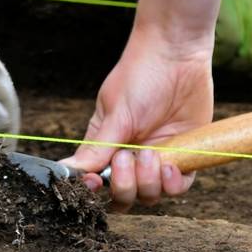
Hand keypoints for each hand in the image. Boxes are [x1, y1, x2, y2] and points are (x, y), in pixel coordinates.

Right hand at [61, 27, 212, 210]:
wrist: (177, 55)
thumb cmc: (140, 75)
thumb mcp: (116, 113)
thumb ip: (97, 148)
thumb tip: (68, 172)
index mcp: (107, 145)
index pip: (95, 180)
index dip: (94, 190)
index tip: (94, 182)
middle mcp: (131, 156)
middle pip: (123, 196)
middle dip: (124, 186)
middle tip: (127, 157)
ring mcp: (157, 158)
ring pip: (150, 195)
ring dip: (148, 181)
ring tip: (151, 153)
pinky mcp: (184, 155)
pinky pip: (178, 187)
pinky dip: (172, 184)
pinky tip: (170, 166)